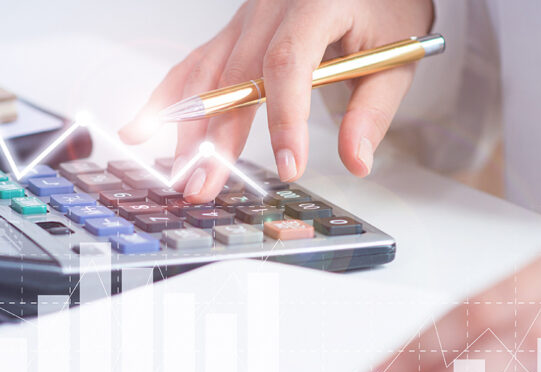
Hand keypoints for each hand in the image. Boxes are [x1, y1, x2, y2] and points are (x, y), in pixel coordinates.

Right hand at [119, 0, 433, 202]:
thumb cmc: (384, 7)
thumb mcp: (395, 56)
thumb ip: (373, 109)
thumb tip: (355, 160)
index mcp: (316, 2)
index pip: (288, 62)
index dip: (284, 117)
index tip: (288, 164)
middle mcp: (272, 4)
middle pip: (235, 74)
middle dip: (216, 136)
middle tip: (204, 185)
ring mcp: (246, 15)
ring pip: (207, 71)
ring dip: (187, 126)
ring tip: (176, 171)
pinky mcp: (235, 30)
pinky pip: (198, 62)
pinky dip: (172, 97)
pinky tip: (144, 127)